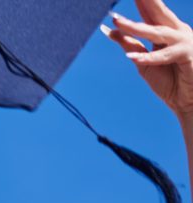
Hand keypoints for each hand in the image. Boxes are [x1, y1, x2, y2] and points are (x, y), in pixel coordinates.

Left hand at [108, 2, 192, 117]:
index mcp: (167, 32)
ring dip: (136, 27)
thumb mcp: (143, 61)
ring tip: (117, 21)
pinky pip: (165, 56)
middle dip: (146, 1)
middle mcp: (177, 32)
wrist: (188, 101)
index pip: (150, 14)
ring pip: (157, 33)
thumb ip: (129, 44)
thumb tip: (109, 29)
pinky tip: (132, 58)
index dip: (141, 2)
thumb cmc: (169, 80)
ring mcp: (184, 42)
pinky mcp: (188, 55)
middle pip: (158, 14)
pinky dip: (149, 58)